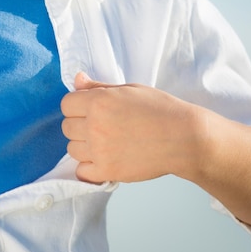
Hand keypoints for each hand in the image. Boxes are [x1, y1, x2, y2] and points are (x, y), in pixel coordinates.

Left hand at [61, 73, 200, 183]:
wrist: (184, 137)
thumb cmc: (159, 109)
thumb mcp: (128, 89)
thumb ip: (97, 87)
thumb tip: (76, 79)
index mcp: (98, 101)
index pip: (66, 104)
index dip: (77, 105)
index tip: (90, 108)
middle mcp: (95, 125)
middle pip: (67, 127)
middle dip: (80, 124)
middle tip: (101, 125)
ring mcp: (100, 150)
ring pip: (72, 149)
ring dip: (84, 146)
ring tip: (105, 142)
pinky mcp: (108, 171)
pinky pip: (81, 171)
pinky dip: (89, 167)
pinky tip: (103, 159)